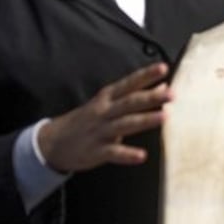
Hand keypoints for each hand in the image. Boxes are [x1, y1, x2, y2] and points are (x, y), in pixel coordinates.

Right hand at [37, 63, 171, 173]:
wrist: (51, 142)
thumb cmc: (87, 119)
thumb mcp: (108, 103)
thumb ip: (135, 94)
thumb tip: (162, 85)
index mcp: (107, 98)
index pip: (129, 83)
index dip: (146, 75)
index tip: (163, 67)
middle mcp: (104, 112)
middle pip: (130, 102)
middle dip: (151, 97)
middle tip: (172, 94)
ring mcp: (99, 131)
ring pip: (124, 124)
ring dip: (145, 120)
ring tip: (164, 117)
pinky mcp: (95, 150)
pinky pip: (113, 152)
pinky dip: (127, 154)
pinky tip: (141, 156)